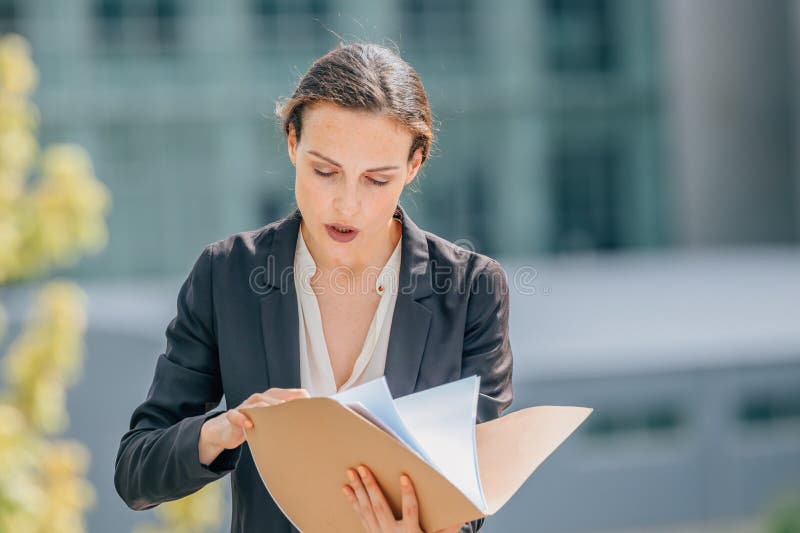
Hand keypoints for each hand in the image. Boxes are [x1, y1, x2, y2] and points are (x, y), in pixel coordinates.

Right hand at [199, 388, 308, 464]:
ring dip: (267, 408)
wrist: (227, 430)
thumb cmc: (254, 425)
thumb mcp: (272, 421)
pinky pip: (236, 415)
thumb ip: (288, 419)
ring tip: (276, 417)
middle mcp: (259, 398)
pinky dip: (242, 419)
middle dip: (287, 403)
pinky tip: (249, 425)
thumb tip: (312, 425)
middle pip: (275, 397)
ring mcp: (246, 406)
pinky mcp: (232, 416)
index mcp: (271, 398)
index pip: (289, 393)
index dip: (301, 399)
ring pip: (257, 403)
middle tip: (298, 412)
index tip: (313, 407)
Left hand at [342, 465, 461, 532]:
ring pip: (367, 509)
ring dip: (358, 490)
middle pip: (380, 506)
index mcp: (411, 532)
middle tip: (362, 468)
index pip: (410, 509)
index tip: (403, 477)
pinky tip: (346, 490)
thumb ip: (448, 529)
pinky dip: (353, 502)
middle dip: (370, 486)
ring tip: (351, 474)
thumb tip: (461, 517)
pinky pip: (360, 516)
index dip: (407, 493)